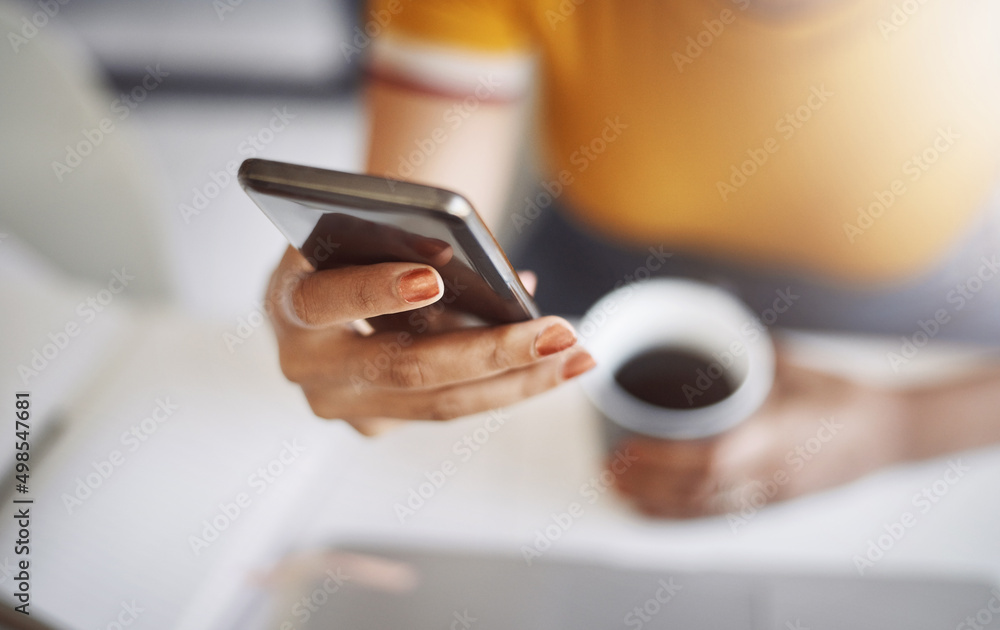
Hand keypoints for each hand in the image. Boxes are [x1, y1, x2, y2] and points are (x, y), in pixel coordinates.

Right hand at [266, 246, 595, 434]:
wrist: (323, 281)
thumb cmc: (353, 244)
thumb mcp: (365, 230)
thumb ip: (415, 247)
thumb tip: (515, 287)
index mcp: (288, 302)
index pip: (327, 300)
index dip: (377, 291)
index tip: (434, 278)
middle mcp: (307, 365)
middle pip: (405, 368)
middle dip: (491, 351)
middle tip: (558, 332)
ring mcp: (340, 404)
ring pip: (438, 402)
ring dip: (518, 380)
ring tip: (578, 355)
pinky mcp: (372, 422)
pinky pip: (446, 408)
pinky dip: (504, 388)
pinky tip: (556, 370)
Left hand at [611, 352, 908, 518]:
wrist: (890, 434)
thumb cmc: (843, 397)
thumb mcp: (795, 364)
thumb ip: (749, 352)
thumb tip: (710, 322)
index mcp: (775, 434)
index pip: (710, 456)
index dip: (663, 460)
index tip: (627, 450)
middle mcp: (771, 471)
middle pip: (699, 490)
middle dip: (648, 485)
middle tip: (610, 472)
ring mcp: (773, 493)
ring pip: (707, 509)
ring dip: (659, 505)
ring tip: (622, 493)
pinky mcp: (776, 504)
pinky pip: (723, 517)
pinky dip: (684, 517)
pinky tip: (659, 513)